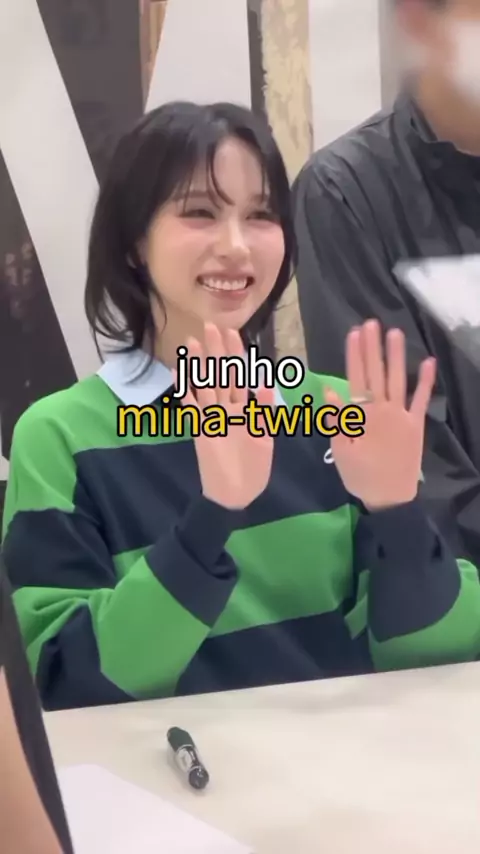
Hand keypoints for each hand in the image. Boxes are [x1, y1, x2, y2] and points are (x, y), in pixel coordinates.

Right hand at [180, 323, 274, 509]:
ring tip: (192, 342)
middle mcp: (225, 410)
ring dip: (198, 365)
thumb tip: (265, 382)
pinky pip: (191, 408)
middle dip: (216, 351)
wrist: (236, 496)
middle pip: (219, 375)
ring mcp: (211, 419)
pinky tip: (179, 372)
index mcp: (243, 410)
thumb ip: (263, 410)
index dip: (236, 355)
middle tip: (210, 325)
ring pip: (204, 386)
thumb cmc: (253, 470)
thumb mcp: (264, 437)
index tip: (233, 332)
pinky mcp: (201, 431)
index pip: (238, 376)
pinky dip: (185, 390)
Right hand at [325, 320, 435, 510]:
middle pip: (376, 373)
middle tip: (371, 323)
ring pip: (397, 379)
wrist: (389, 497)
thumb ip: (337, 419)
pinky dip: (425, 381)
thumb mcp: (341, 449)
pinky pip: (421, 399)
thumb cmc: (360, 475)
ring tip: (395, 332)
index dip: (354, 355)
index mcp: (361, 415)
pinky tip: (428, 362)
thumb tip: (329, 390)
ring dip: (396, 355)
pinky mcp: (416, 424)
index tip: (353, 334)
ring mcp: (401, 415)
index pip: (355, 378)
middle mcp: (382, 409)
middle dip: (373, 347)